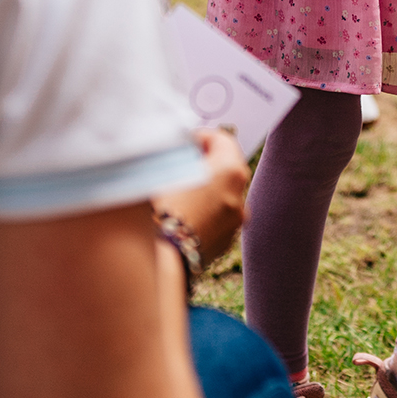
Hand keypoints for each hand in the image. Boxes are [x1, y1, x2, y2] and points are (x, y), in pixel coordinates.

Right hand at [157, 129, 249, 262]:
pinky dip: (203, 212)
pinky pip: (217, 217)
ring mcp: (234, 222)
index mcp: (229, 171)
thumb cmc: (157, 211)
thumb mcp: (161, 170)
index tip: (183, 143)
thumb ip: (175, 153)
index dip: (201, 137)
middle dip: (203, 163)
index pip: (222, 139)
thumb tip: (177, 145)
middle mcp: (239, 196)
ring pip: (221, 194)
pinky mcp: (226, 242)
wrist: (158, 260)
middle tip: (178, 165)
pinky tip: (178, 216)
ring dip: (204, 189)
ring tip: (175, 193)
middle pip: (225, 168)